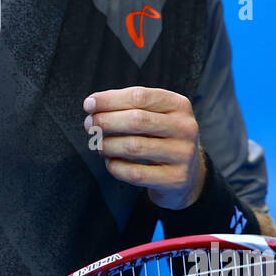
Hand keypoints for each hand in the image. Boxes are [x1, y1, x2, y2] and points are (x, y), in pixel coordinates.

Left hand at [83, 86, 204, 209]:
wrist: (187, 175)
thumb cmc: (161, 138)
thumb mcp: (155, 116)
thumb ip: (128, 107)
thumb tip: (92, 105)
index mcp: (178, 105)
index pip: (139, 96)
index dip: (109, 99)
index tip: (89, 105)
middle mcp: (185, 127)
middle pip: (136, 120)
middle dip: (105, 121)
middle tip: (90, 126)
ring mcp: (183, 154)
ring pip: (133, 147)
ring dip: (107, 145)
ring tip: (99, 145)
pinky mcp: (175, 179)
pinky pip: (135, 173)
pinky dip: (115, 167)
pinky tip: (111, 162)